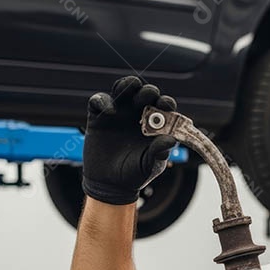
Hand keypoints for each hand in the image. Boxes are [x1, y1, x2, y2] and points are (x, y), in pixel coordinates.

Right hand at [81, 75, 178, 204]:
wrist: (110, 185)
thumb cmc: (135, 174)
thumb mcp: (150, 165)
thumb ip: (159, 152)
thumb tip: (171, 140)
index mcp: (155, 123)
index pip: (163, 105)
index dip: (165, 102)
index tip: (166, 104)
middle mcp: (137, 114)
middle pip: (144, 92)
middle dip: (148, 91)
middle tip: (148, 95)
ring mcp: (118, 113)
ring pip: (122, 89)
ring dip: (127, 84)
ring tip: (130, 87)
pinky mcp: (98, 117)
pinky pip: (98, 100)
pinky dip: (103, 100)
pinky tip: (110, 111)